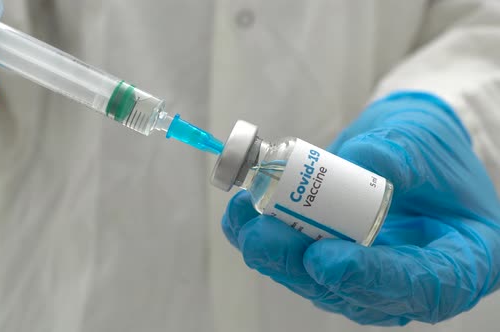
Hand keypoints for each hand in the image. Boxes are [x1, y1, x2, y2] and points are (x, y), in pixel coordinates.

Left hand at [222, 91, 499, 325]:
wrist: (405, 145)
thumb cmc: (431, 146)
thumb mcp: (426, 140)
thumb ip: (400, 153)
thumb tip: (356, 161)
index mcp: (459, 260)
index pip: (422, 286)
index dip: (371, 280)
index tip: (324, 259)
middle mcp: (411, 278)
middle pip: (357, 294)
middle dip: (302, 267)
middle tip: (263, 236)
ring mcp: (368, 274)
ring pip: (318, 282)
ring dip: (275, 254)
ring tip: (244, 218)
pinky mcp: (333, 260)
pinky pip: (298, 263)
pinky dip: (267, 241)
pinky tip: (241, 217)